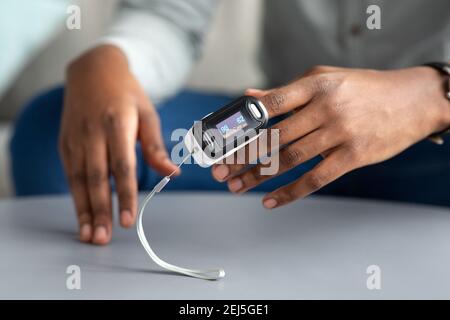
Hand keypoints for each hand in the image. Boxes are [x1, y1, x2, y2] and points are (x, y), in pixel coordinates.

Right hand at [60, 45, 178, 244]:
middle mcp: (92, 133)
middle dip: (100, 211)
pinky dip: (75, 196)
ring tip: (89, 235)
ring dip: (84, 210)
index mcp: (117, 124)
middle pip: (96, 179)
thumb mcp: (147, 114)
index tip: (128, 220)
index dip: (125, 195)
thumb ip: (156, 147)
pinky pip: (71, 174)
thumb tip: (173, 173)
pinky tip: (81, 214)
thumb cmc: (126, 94)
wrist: (93, 70)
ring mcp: (75, 138)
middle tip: (103, 238)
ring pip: (79, 180)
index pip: (122, 167)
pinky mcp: (65, 143)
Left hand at [212, 66, 449, 208]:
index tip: (220, 138)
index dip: (241, 122)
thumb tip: (249, 98)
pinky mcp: (353, 156)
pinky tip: (270, 201)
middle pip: (274, 137)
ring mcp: (340, 133)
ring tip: (236, 186)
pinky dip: (291, 192)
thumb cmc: (363, 88)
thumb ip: (286, 92)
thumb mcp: (325, 79)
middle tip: (219, 170)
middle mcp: (325, 108)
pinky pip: (315, 179)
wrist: (412, 100)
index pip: (270, 105)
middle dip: (241, 156)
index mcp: (314, 85)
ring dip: (258, 176)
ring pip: (289, 159)